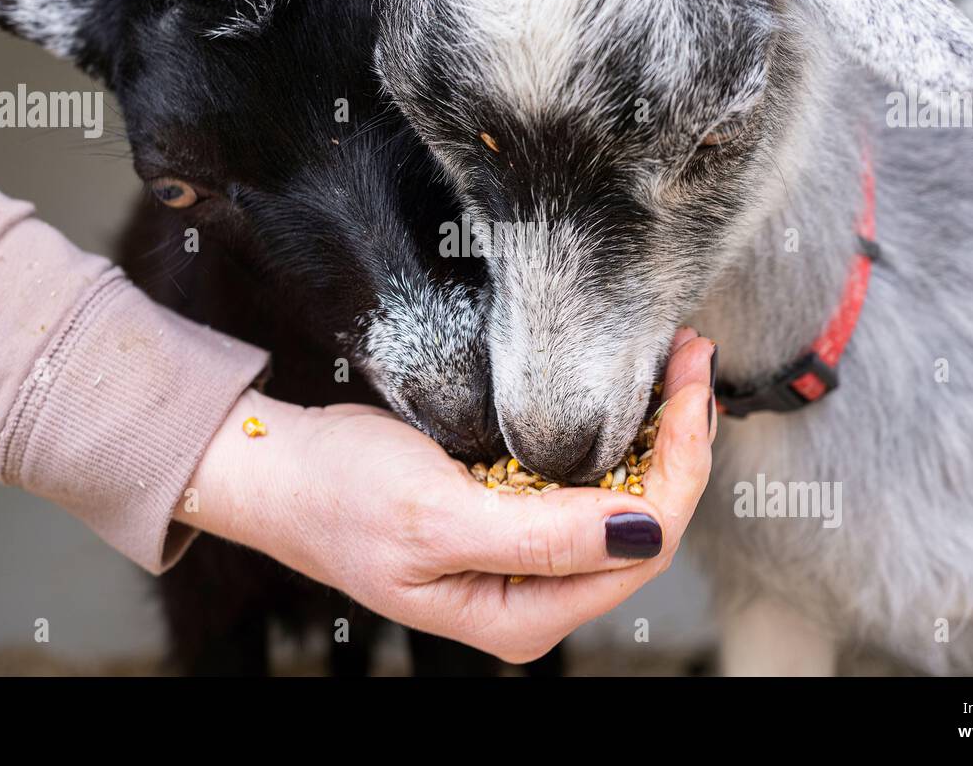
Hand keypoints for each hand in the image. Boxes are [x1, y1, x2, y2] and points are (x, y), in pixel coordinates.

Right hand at [178, 328, 716, 663]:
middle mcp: (537, 593)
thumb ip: (542, 538)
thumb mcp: (436, 517)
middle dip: (679, 441)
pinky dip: (618, 434)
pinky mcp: (517, 517)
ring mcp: (529, 557)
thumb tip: (644, 531)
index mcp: (523, 613)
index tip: (690, 390)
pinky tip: (630, 393)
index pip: (641, 546)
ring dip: (656, 433)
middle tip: (692, 360)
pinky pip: (590, 482)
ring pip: (626, 499)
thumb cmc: (338, 497)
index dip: (680, 467)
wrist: (279, 472)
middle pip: (646, 523)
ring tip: (674, 365)